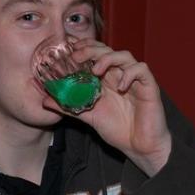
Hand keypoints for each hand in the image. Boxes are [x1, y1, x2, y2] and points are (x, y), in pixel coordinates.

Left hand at [42, 39, 171, 176]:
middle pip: (108, 50)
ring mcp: (134, 80)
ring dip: (108, 58)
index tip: (69, 50)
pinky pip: (142, 69)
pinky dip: (129, 73)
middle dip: (92, 49)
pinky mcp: (149, 87)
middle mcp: (120, 75)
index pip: (96, 54)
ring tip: (96, 70)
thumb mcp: (87, 116)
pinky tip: (120, 86)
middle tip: (77, 56)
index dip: (84, 48)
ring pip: (125, 56)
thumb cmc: (117, 129)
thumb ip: (68, 107)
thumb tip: (45, 101)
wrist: (138, 147)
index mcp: (106, 79)